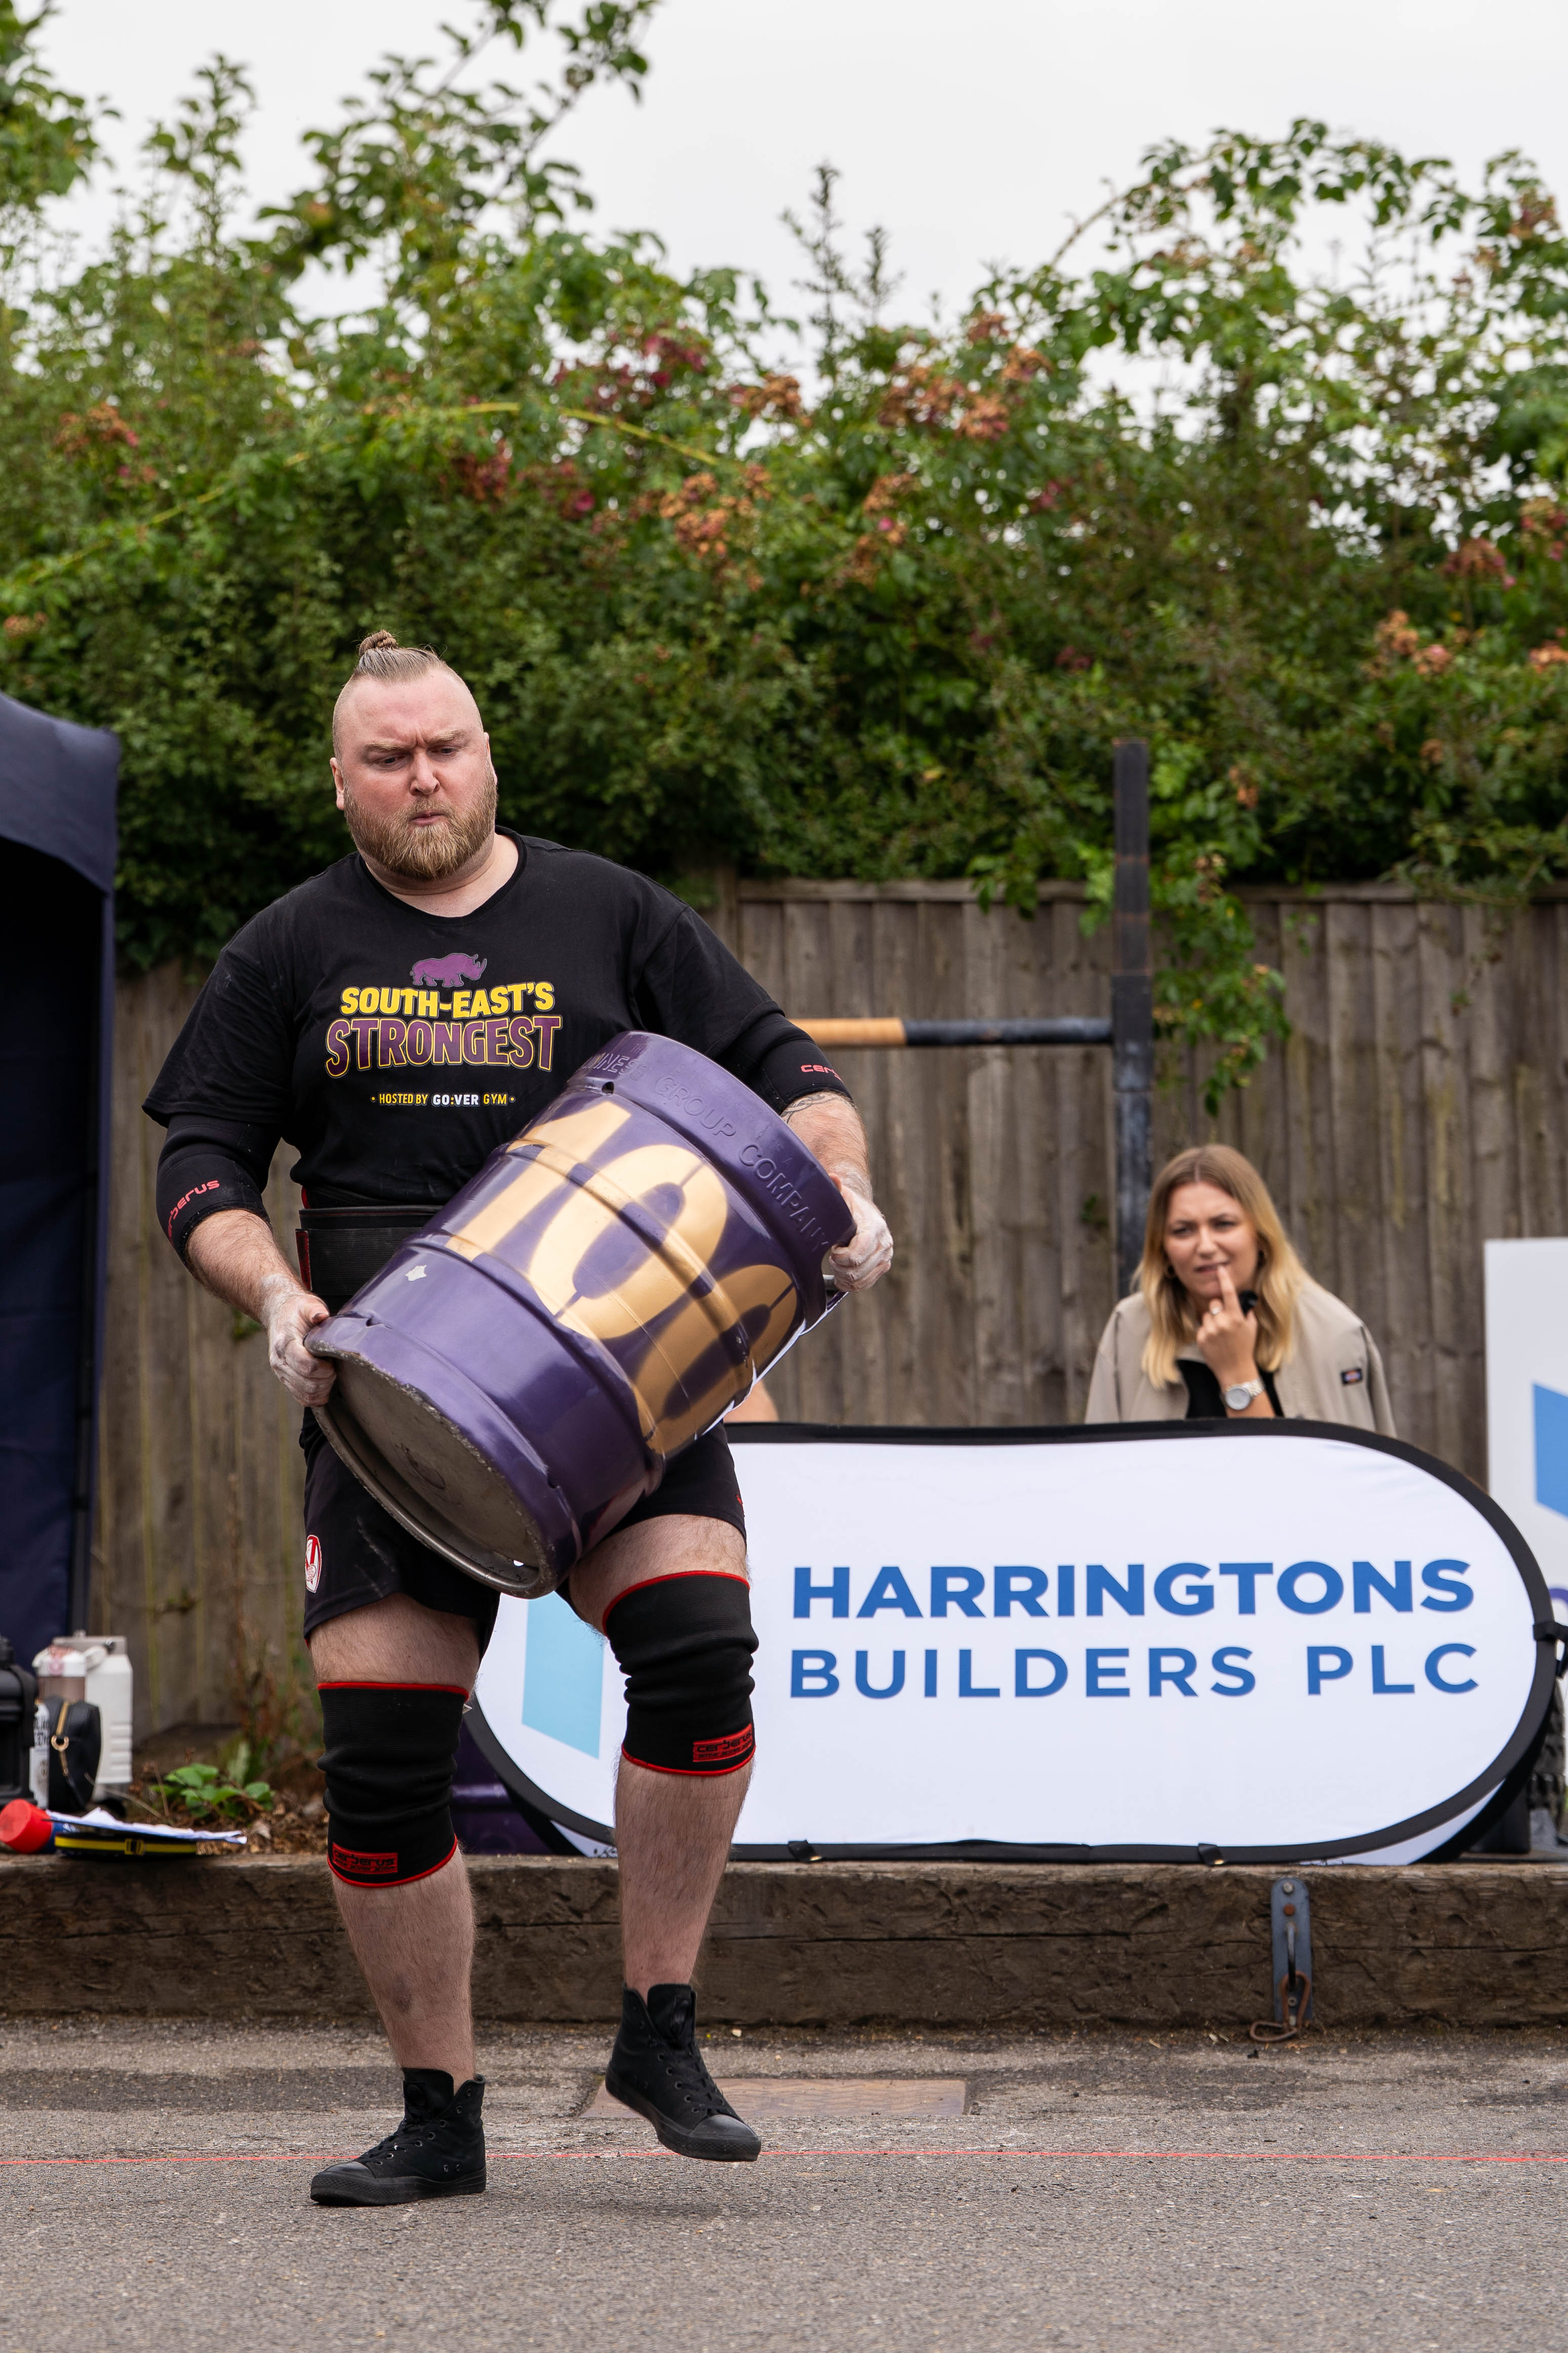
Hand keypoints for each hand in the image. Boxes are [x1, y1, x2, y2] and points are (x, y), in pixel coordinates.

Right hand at [262, 1278, 335, 1405]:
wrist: (278, 1314)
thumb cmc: (296, 1310)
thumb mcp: (307, 1304)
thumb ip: (315, 1309)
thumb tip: (321, 1316)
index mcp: (285, 1344)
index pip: (306, 1366)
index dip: (325, 1369)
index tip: (332, 1362)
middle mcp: (280, 1361)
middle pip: (307, 1384)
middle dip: (326, 1380)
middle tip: (334, 1368)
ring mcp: (281, 1372)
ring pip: (305, 1395)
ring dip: (323, 1390)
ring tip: (330, 1375)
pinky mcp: (285, 1379)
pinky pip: (301, 1397)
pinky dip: (315, 1397)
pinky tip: (324, 1386)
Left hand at [828, 1180, 892, 1292]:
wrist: (864, 1212)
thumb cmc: (849, 1204)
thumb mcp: (841, 1195)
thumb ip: (835, 1188)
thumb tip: (832, 1176)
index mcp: (874, 1227)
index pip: (857, 1253)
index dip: (840, 1257)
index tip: (832, 1250)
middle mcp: (884, 1244)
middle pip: (856, 1270)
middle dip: (839, 1267)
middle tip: (831, 1258)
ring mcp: (885, 1257)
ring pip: (860, 1280)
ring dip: (843, 1277)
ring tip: (835, 1266)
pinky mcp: (883, 1267)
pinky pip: (865, 1285)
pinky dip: (851, 1285)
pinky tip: (841, 1277)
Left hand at [1193, 1262, 1258, 1391]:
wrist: (1235, 1370)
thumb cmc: (1245, 1348)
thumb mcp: (1252, 1328)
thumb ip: (1247, 1313)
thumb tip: (1241, 1302)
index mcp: (1236, 1318)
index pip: (1228, 1293)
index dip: (1224, 1279)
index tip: (1220, 1269)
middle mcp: (1222, 1322)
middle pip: (1214, 1303)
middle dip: (1218, 1309)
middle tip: (1225, 1321)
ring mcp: (1210, 1330)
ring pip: (1206, 1315)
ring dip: (1212, 1321)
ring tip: (1220, 1334)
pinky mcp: (1201, 1338)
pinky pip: (1202, 1327)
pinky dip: (1207, 1331)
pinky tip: (1214, 1341)